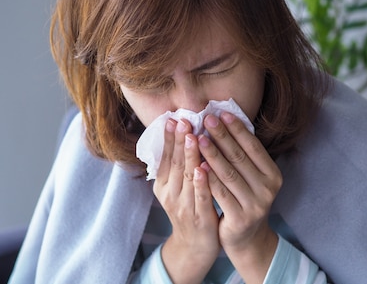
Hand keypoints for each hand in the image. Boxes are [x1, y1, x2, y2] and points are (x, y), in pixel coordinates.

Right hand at [153, 118, 219, 283]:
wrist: (193, 248)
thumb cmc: (189, 210)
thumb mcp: (177, 188)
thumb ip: (178, 165)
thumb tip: (181, 133)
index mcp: (163, 185)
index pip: (166, 157)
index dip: (169, 138)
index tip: (173, 118)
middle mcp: (169, 195)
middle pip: (175, 163)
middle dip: (179, 140)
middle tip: (184, 119)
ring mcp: (183, 207)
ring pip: (186, 178)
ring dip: (189, 156)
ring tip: (193, 136)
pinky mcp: (199, 219)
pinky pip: (200, 198)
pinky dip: (201, 183)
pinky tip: (203, 169)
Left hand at [199, 112, 281, 283]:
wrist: (245, 238)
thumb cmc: (243, 199)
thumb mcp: (250, 177)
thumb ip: (242, 155)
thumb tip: (224, 120)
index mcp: (273, 174)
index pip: (253, 146)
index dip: (237, 129)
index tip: (221, 113)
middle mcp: (268, 188)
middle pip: (240, 157)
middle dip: (222, 136)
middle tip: (206, 118)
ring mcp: (256, 204)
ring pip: (229, 174)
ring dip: (212, 154)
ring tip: (197, 137)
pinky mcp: (241, 217)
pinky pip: (221, 193)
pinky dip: (209, 178)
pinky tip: (197, 165)